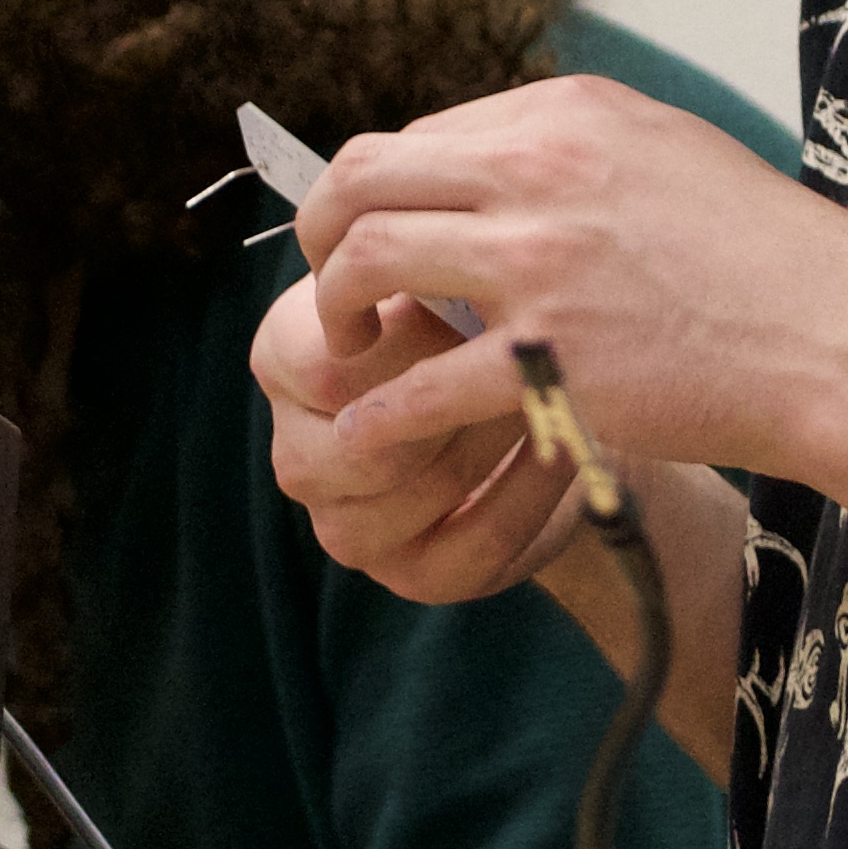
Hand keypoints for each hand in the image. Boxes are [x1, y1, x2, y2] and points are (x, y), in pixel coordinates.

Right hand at [246, 251, 577, 604]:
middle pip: (364, 444)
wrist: (525, 392)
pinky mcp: (414, 574)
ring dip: (491, 439)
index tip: (474, 303)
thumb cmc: (467, 315)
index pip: (326, 369)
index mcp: (284, 360)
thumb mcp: (435, 276)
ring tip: (543, 394)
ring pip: (418, 495)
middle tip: (520, 358)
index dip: (410, 342)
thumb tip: (453, 278)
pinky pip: (474, 542)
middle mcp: (299, 452)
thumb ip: (421, 274)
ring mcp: (347, 524)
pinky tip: (563, 447)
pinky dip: (528, 492)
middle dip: (450, 399)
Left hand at [268, 79, 847, 485]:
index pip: (424, 135)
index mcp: (569, 116)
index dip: (387, 192)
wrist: (840, 340)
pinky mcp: (545, 359)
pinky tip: (371, 435)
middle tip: (331, 283)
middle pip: (365, 176)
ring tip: (352, 349)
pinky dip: (376, 417)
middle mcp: (541, 170)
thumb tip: (508, 164)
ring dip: (334, 309)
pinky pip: (416, 388)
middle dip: (320, 230)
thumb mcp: (674, 154)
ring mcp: (539, 263)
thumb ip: (581, 154)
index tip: (387, 237)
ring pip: (367, 260)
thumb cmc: (772, 260)